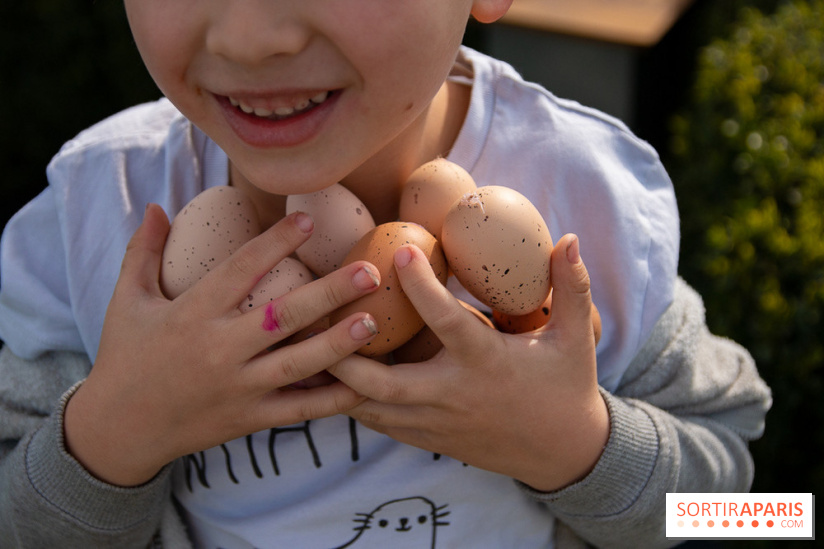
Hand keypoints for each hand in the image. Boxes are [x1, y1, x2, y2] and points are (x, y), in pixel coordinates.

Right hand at [64, 204, 380, 485]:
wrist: (120, 429)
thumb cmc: (126, 357)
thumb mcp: (127, 301)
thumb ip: (143, 252)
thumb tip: (155, 206)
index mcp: (193, 314)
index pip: (241, 270)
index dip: (276, 243)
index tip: (308, 220)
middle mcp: (219, 350)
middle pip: (283, 317)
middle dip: (329, 294)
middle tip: (369, 272)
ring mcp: (239, 388)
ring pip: (297, 365)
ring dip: (338, 344)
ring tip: (373, 322)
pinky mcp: (251, 418)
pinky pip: (299, 410)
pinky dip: (333, 400)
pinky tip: (364, 382)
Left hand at [328, 234, 608, 491]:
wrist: (561, 452)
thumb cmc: (565, 386)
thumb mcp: (576, 337)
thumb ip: (572, 287)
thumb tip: (570, 239)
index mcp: (485, 363)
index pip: (447, 322)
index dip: (422, 287)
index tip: (400, 251)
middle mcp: (452, 395)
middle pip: (382, 382)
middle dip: (343, 353)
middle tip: (315, 316)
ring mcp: (435, 422)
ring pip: (370, 408)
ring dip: (337, 380)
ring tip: (307, 346)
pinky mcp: (428, 438)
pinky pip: (380, 423)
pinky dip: (353, 402)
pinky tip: (332, 377)